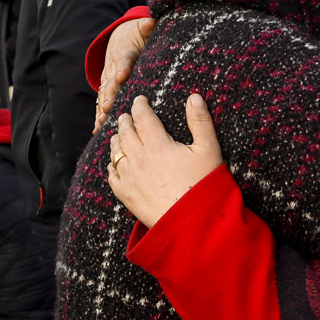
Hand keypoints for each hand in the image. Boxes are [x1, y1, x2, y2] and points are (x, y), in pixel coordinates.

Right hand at [93, 16, 156, 124]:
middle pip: (110, 82)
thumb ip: (146, 27)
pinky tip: (97, 129)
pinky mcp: (107, 89)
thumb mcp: (142, 28)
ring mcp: (108, 79)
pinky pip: (102, 103)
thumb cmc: (137, 35)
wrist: (119, 38)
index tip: (121, 76)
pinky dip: (99, 115)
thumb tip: (151, 21)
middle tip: (108, 107)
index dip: (123, 67)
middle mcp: (113, 67)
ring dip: (102, 108)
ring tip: (101, 122)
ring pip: (104, 94)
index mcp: (124, 52)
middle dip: (109, 95)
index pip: (124, 59)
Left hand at [108, 93, 222, 227]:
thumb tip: (194, 96)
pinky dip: (111, 166)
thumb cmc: (202, 185)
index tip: (139, 99)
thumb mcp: (209, 150)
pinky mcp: (126, 195)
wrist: (190, 223)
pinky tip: (113, 164)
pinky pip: (112, 176)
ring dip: (116, 140)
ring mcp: (129, 177)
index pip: (143, 117)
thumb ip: (200, 121)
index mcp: (157, 144)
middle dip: (125, 121)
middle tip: (126, 115)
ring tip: (117, 135)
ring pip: (116, 152)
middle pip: (126, 132)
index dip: (140, 105)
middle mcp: (138, 158)